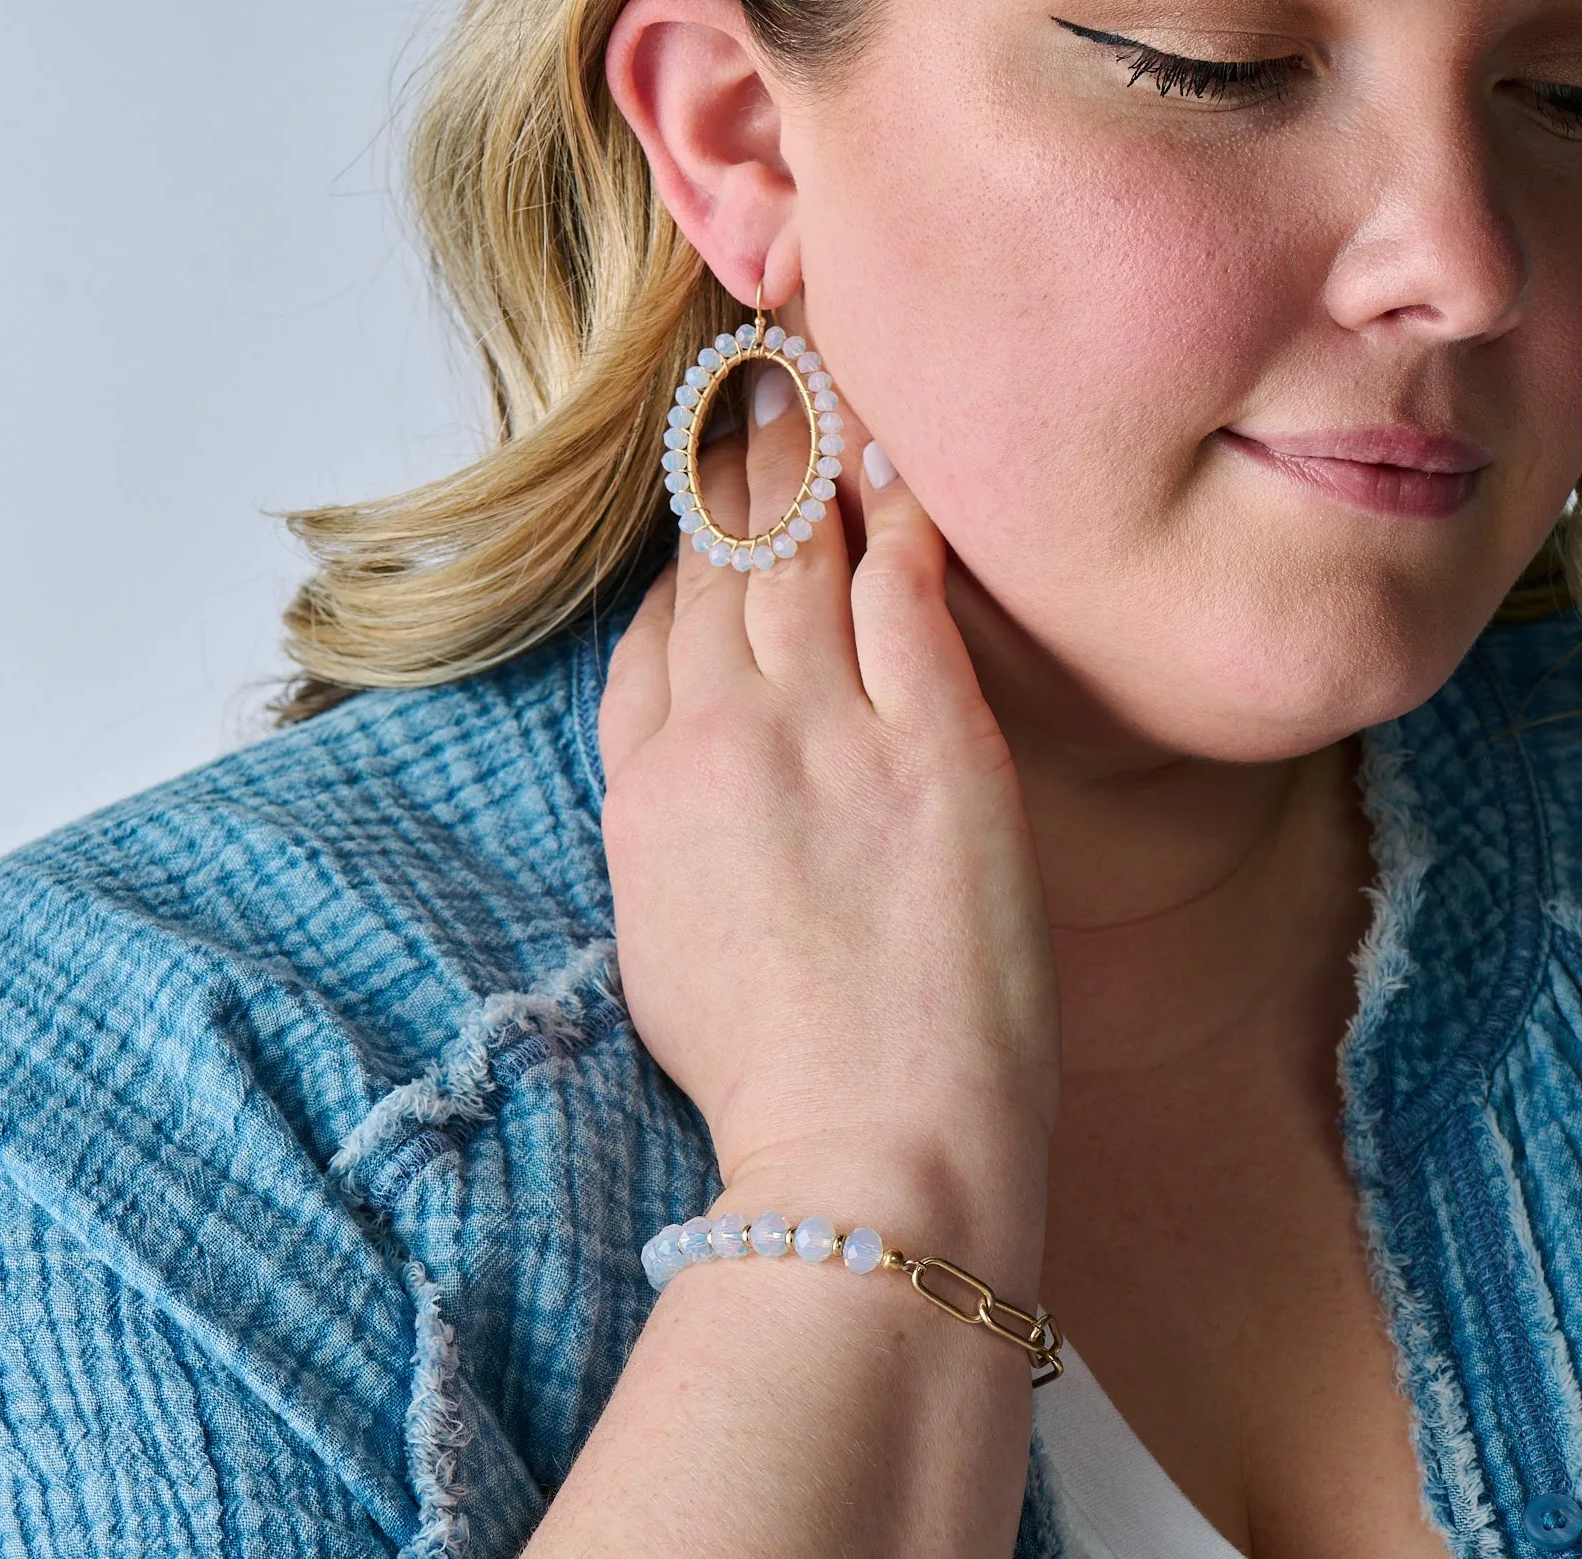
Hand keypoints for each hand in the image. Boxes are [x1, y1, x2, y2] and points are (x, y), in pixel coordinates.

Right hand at [597, 352, 1059, 1211]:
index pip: (652, 644)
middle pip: (715, 573)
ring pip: (798, 559)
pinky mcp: (933, 748)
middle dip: (730, 471)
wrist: (868, 1151)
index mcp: (648, 802)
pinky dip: (896, 520)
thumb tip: (692, 774)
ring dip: (805, 462)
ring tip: (814, 385)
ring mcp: (827, 734)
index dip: (678, 561)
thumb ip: (671, 838)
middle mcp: (722, 743)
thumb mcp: (670, 956)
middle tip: (750, 385)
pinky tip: (901, 465)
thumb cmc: (777, 1088)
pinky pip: (903, 593)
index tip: (699, 498)